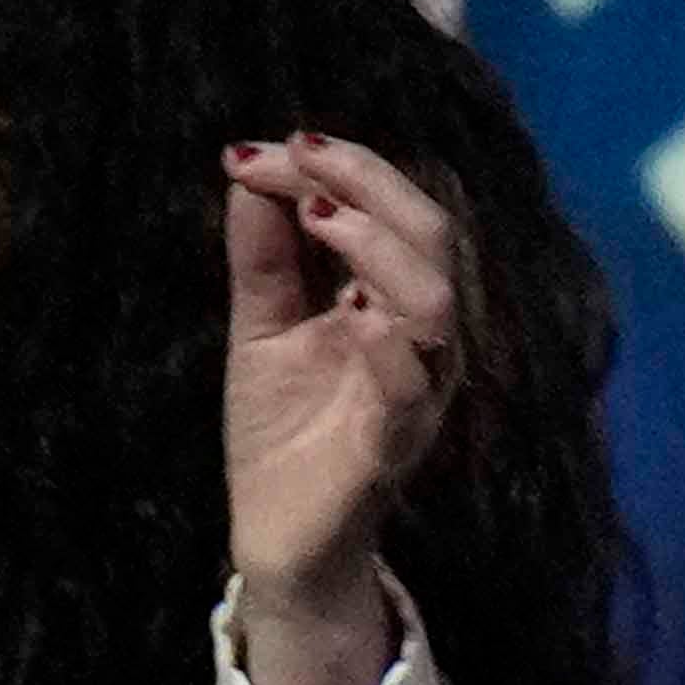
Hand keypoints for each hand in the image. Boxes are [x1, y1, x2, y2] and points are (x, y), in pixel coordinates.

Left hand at [218, 132, 461, 684]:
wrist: (277, 536)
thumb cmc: (282, 431)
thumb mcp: (262, 325)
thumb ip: (264, 254)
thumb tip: (249, 166)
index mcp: (391, 301)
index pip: (394, 211)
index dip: (340, 167)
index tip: (263, 148)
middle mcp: (419, 337)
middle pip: (431, 235)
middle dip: (368, 181)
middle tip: (298, 154)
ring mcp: (415, 389)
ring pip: (436, 300)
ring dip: (378, 245)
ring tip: (316, 213)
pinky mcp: (395, 444)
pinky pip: (413, 387)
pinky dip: (390, 344)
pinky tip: (353, 314)